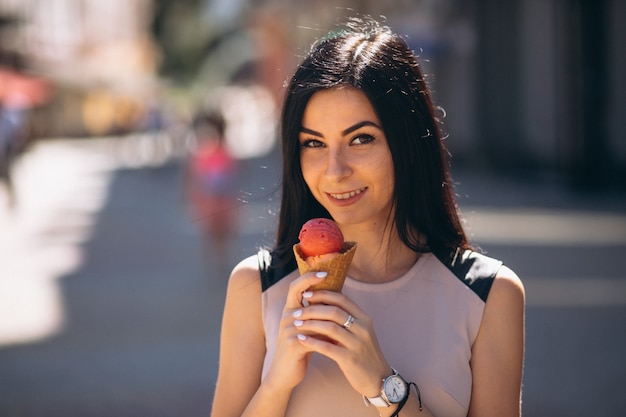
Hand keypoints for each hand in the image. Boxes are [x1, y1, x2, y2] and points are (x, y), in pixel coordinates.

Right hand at [261, 271, 330, 391]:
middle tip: (331, 278)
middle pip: (300, 294)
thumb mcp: (309, 327)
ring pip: (311, 315)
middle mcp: (287, 317)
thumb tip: (336, 297)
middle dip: (316, 286)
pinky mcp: (293, 344)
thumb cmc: (301, 348)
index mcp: (291, 311)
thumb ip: (317, 313)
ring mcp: (288, 330)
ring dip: (327, 313)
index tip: (325, 272)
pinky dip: (326, 333)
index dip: (308, 278)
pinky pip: (312, 334)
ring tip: (342, 309)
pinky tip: (338, 334)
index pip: (296, 287)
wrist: (285, 374)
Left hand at [292, 289, 391, 398]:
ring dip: (310, 324)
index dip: (323, 294)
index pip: (342, 299)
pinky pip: (328, 348)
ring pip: (330, 328)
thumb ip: (345, 318)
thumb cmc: (363, 352)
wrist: (378, 378)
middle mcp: (362, 328)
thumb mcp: (359, 332)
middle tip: (296, 312)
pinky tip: (301, 339)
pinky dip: (312, 342)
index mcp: (364, 318)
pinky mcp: (350, 359)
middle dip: (312, 309)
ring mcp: (357, 344)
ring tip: (296, 324)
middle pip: (334, 312)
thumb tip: (323, 303)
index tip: (306, 293)